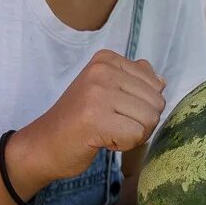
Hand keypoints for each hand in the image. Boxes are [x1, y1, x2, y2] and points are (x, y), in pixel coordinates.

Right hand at [12, 50, 166, 186]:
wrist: (44, 144)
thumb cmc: (79, 119)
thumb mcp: (106, 89)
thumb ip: (135, 80)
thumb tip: (161, 81)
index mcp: (106, 59)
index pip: (156, 84)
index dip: (141, 106)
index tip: (113, 110)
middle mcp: (102, 70)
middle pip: (156, 102)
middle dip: (141, 122)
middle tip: (112, 125)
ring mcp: (97, 92)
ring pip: (150, 119)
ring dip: (134, 135)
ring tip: (107, 132)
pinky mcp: (95, 118)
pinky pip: (137, 135)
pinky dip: (125, 145)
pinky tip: (103, 141)